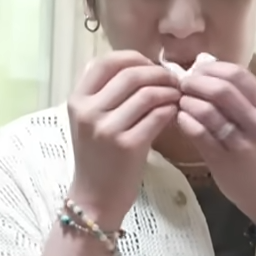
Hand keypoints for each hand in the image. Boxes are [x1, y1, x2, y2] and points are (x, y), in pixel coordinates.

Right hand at [68, 50, 180, 228]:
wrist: (95, 198)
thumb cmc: (98, 157)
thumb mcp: (90, 121)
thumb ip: (106, 93)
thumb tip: (142, 65)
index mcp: (78, 100)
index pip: (106, 62)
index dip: (133, 58)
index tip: (151, 65)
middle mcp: (89, 111)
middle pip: (131, 74)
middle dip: (158, 73)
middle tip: (173, 81)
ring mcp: (107, 129)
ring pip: (147, 93)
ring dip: (169, 91)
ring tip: (177, 96)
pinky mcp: (127, 145)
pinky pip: (157, 116)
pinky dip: (171, 110)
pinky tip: (174, 113)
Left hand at [176, 61, 255, 224]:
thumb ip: (238, 93)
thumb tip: (203, 61)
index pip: (238, 74)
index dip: (211, 68)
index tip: (196, 70)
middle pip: (222, 89)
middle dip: (195, 82)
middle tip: (182, 84)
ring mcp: (242, 143)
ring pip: (208, 111)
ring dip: (187, 101)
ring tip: (180, 101)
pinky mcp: (224, 161)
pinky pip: (199, 134)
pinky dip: (185, 121)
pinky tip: (181, 119)